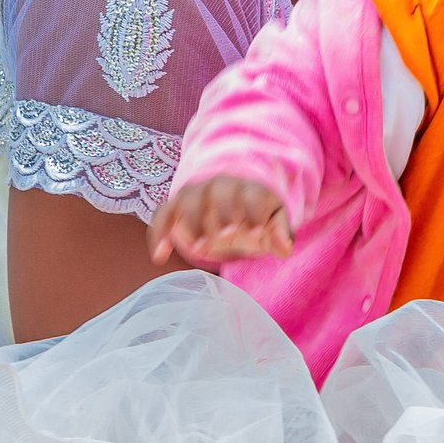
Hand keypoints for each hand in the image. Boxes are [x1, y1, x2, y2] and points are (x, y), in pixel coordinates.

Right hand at [147, 176, 292, 265]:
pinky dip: (158, 233)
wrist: (229, 199)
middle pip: (217, 194)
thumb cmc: (254, 214)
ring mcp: (194, 195)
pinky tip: (160, 256)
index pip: (250, 195)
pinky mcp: (174, 207)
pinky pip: (162, 214)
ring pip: (188, 201)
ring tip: (198, 249)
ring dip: (191, 224)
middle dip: (221, 215)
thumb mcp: (272, 220)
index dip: (253, 214)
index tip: (256, 235)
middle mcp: (218, 186)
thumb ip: (279, 232)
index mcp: (247, 187)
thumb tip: (284, 249)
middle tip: (226, 239)